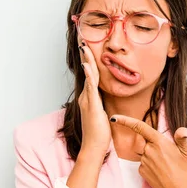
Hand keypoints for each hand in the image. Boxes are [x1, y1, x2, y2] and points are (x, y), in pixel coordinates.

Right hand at [78, 40, 110, 156]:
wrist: (93, 147)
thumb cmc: (99, 134)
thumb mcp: (101, 115)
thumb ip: (101, 105)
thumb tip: (103, 99)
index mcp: (89, 97)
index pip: (91, 75)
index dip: (89, 61)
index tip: (89, 48)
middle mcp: (86, 96)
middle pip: (87, 71)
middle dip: (85, 55)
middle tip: (83, 40)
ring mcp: (87, 100)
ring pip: (88, 76)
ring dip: (86, 60)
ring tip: (84, 47)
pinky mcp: (91, 105)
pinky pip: (90, 86)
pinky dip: (89, 75)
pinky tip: (86, 65)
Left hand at [110, 114, 186, 187]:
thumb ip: (182, 139)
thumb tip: (182, 130)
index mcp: (160, 143)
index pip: (140, 127)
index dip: (125, 121)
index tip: (114, 118)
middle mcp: (149, 151)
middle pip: (146, 141)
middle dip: (155, 145)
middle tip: (170, 157)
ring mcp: (144, 163)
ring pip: (146, 153)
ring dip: (154, 156)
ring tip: (169, 166)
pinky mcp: (142, 172)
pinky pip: (144, 163)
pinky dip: (151, 165)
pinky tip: (162, 172)